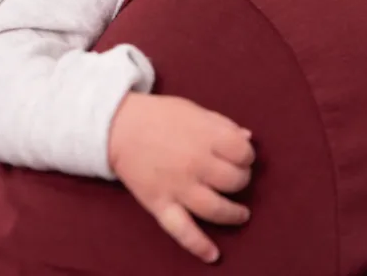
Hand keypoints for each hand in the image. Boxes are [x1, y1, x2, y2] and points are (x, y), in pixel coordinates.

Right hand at [108, 92, 254, 263]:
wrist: (119, 126)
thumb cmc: (160, 115)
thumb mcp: (195, 111)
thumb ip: (222, 125)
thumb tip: (247, 139)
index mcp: (206, 136)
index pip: (242, 152)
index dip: (247, 155)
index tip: (242, 156)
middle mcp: (196, 163)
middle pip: (234, 180)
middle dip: (242, 180)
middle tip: (237, 178)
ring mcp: (178, 186)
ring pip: (216, 208)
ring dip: (233, 214)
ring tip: (242, 214)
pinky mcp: (161, 204)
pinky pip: (182, 230)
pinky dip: (198, 245)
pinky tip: (213, 255)